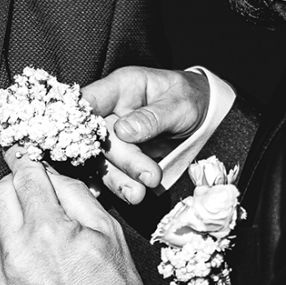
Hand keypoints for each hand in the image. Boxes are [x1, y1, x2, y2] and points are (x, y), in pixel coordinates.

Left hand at [0, 156, 145, 284]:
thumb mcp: (108, 231)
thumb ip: (75, 196)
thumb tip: (51, 176)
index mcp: (48, 230)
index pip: (24, 177)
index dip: (28, 163)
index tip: (29, 161)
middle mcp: (18, 250)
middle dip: (13, 185)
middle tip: (30, 190)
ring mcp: (4, 274)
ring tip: (20, 220)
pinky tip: (21, 250)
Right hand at [82, 67, 208, 204]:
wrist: (207, 116)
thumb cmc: (192, 98)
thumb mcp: (180, 103)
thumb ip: (153, 117)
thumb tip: (123, 130)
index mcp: (121, 88)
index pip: (89, 100)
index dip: (78, 118)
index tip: (82, 138)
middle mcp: (112, 113)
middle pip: (100, 138)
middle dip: (123, 160)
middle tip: (149, 175)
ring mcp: (116, 138)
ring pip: (105, 161)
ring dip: (120, 179)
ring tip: (140, 194)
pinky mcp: (123, 159)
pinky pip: (113, 174)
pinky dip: (119, 187)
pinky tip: (126, 196)